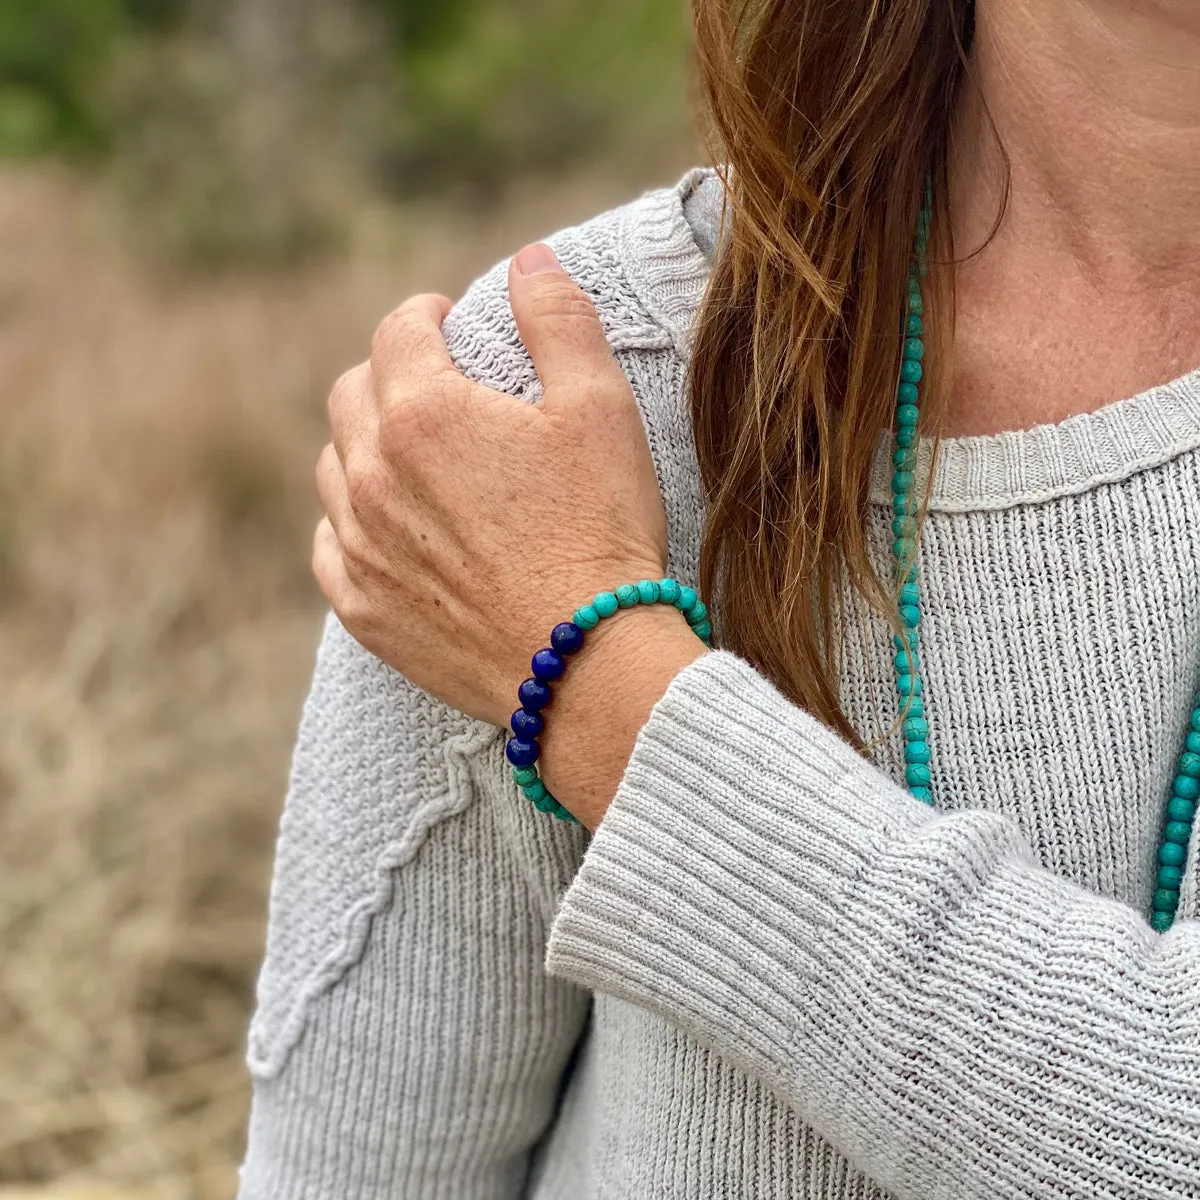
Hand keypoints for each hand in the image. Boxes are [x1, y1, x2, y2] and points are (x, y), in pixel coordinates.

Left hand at [313, 242, 675, 739]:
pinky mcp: (363, 608)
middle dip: (389, 373)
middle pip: (351, 394)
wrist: (586, 661)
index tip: (449, 322)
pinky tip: (391, 528)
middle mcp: (373, 475)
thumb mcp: (600, 410)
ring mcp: (361, 547)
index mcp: (424, 413)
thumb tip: (527, 259)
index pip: (398, 330)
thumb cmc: (601, 532)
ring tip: (415, 458)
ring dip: (366, 447)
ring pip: (335, 469)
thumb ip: (558, 321)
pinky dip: (353, 523)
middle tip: (434, 385)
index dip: (426, 315)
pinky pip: (331, 545)